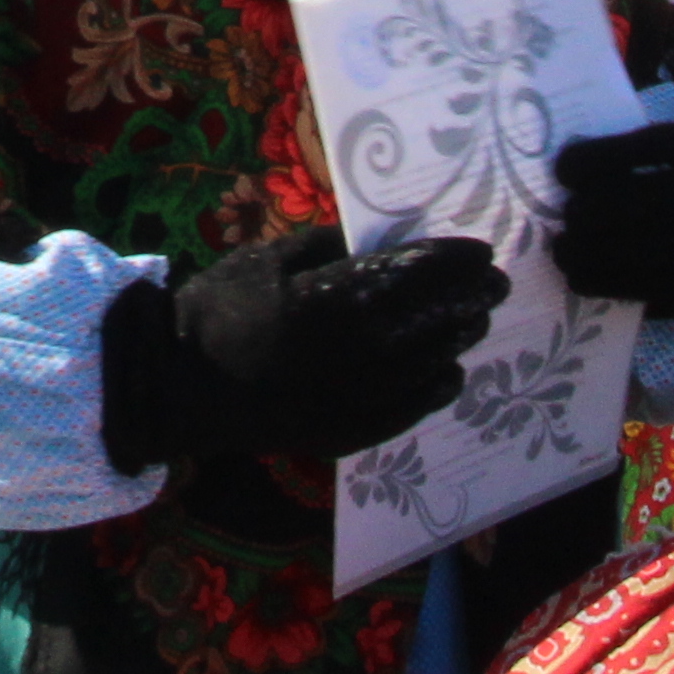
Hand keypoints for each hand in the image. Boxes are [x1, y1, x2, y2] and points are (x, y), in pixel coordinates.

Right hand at [100, 222, 505, 471]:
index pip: (417, 274)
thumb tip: (370, 242)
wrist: (179, 384)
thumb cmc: (219, 309)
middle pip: (433, 319)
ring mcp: (359, 397)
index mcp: (339, 297)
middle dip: (468, 299)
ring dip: (458, 340)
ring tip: (477, 323)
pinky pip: (410, 410)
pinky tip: (450, 375)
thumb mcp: (268, 258)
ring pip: (430, 365)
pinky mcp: (350, 430)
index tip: (480, 251)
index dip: (453, 260)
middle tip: (494, 285)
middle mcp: (362, 350)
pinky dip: (437, 389)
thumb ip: (327, 247)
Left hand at [549, 120, 673, 317]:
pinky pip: (654, 291)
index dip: (603, 158)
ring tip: (561, 251)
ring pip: (649, 253)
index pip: (653, 146)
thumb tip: (562, 173)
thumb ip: (626, 156)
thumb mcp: (671, 154)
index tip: (562, 172)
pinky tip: (580, 277)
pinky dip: (609, 285)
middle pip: (652, 202)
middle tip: (566, 217)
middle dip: (596, 210)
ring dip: (593, 254)